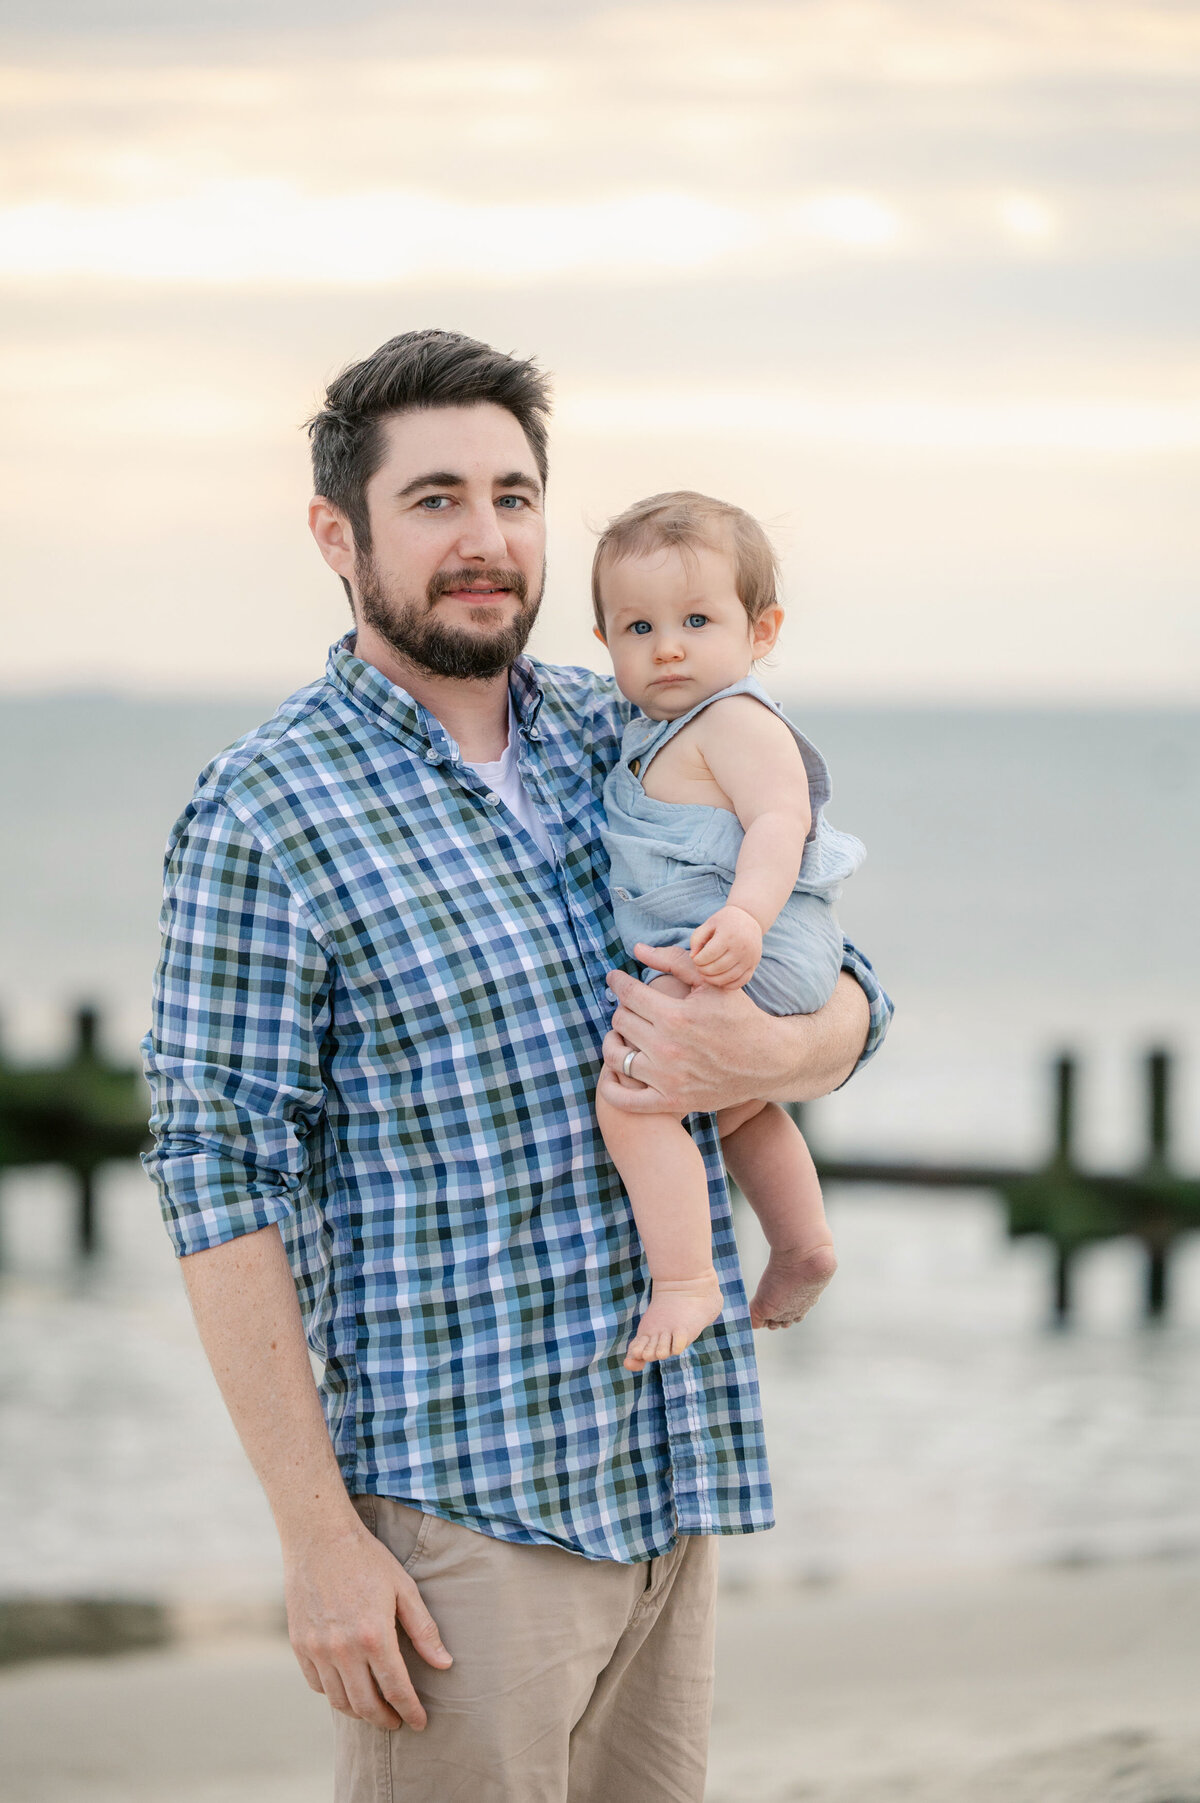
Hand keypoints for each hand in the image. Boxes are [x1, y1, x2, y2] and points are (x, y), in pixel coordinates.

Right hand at [284, 1515, 451, 1730]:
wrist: (319, 1537)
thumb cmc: (367, 1559)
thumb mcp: (404, 1588)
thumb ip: (424, 1629)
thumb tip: (445, 1664)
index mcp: (374, 1635)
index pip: (396, 1689)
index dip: (411, 1711)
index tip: (420, 1723)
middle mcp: (343, 1649)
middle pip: (366, 1705)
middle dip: (385, 1719)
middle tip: (397, 1721)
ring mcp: (317, 1649)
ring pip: (339, 1701)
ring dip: (359, 1712)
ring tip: (374, 1709)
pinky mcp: (299, 1645)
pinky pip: (316, 1684)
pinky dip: (333, 1693)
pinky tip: (347, 1688)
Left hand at [600, 944, 774, 1116]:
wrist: (768, 1062)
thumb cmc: (740, 1016)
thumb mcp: (713, 982)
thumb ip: (674, 961)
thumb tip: (637, 949)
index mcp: (676, 1016)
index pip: (628, 994)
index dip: (617, 982)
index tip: (615, 979)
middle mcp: (668, 1048)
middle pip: (620, 1021)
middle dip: (623, 1009)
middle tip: (631, 1007)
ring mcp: (668, 1079)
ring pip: (616, 1056)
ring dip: (614, 1041)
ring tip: (622, 1035)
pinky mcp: (671, 1102)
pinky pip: (622, 1099)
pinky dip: (610, 1085)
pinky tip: (614, 1071)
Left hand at [690, 905, 761, 987]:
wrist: (749, 919)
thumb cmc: (725, 921)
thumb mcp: (709, 924)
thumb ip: (697, 939)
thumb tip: (693, 957)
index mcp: (729, 935)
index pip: (709, 955)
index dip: (698, 960)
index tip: (695, 958)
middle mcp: (742, 947)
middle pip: (718, 968)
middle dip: (704, 971)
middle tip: (699, 968)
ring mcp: (750, 958)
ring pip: (729, 977)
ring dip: (713, 980)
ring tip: (706, 975)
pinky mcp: (754, 965)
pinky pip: (741, 982)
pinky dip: (728, 985)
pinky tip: (719, 980)